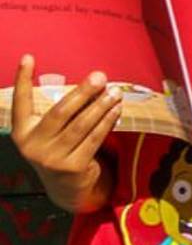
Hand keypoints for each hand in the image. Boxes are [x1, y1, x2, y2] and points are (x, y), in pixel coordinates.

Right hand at [10, 55, 118, 212]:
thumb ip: (62, 110)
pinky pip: (94, 138)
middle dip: (82, 92)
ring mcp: (52, 159)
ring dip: (101, 106)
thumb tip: (94, 81)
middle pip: (60, 112)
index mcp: (23, 133)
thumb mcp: (50, 131)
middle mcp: (33, 146)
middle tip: (99, 76)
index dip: (22, 80)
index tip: (28, 57)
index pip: (21, 103)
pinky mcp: (73, 168)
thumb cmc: (60, 147)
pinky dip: (107, 122)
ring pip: (81, 125)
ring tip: (115, 92)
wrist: (65, 186)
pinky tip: (117, 110)